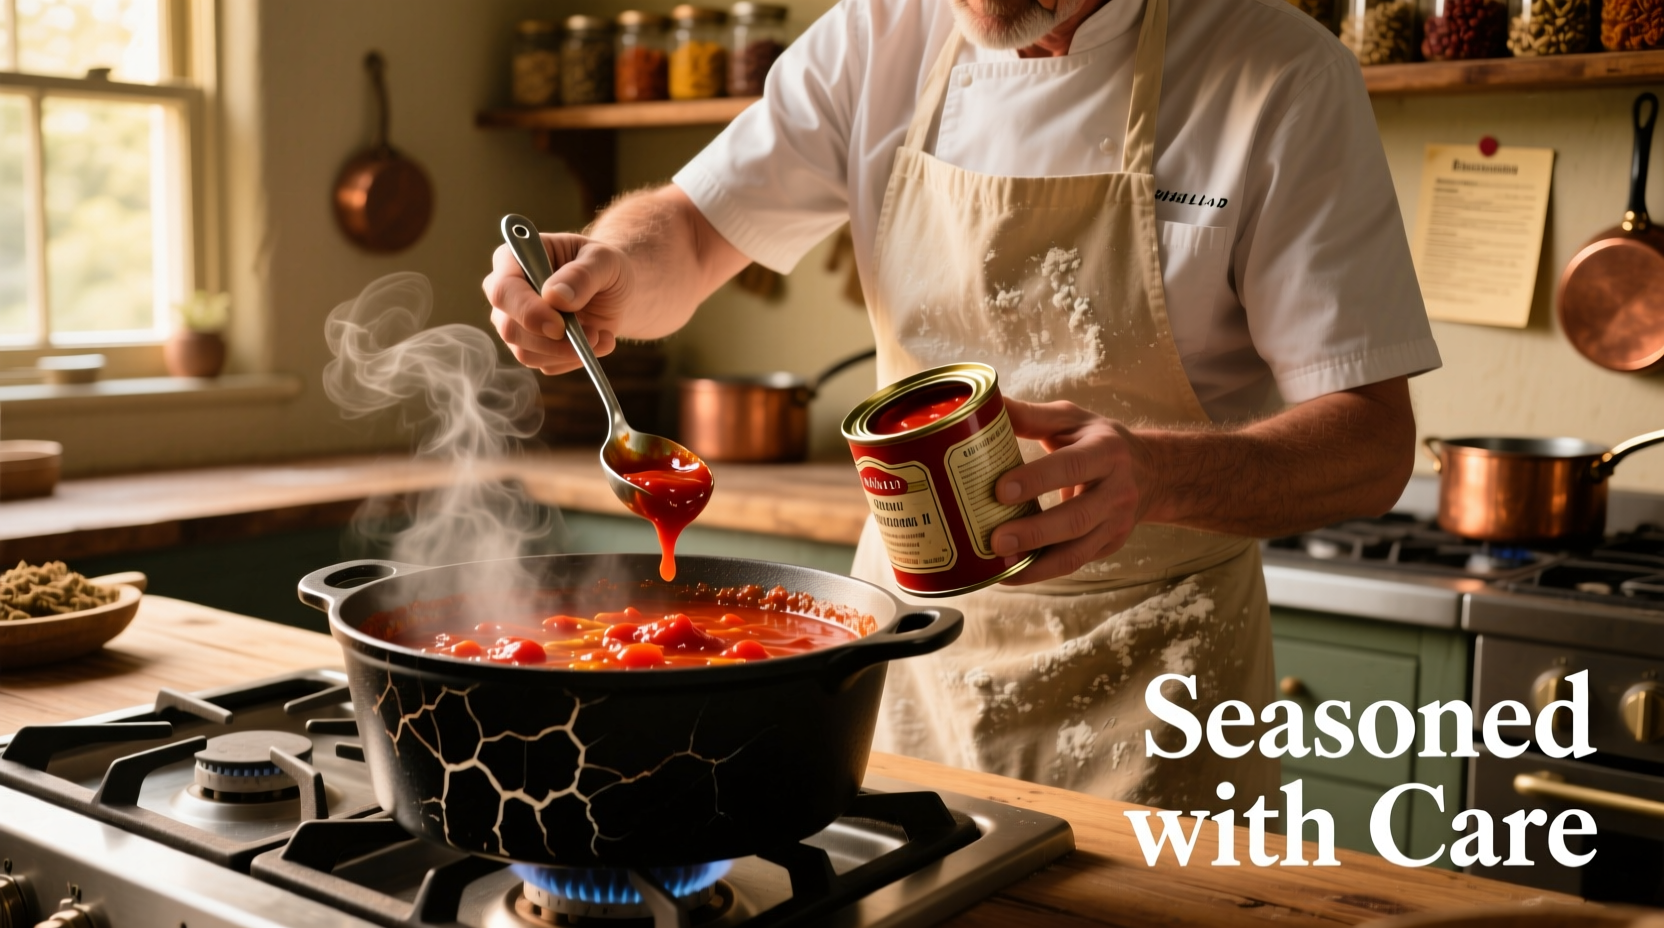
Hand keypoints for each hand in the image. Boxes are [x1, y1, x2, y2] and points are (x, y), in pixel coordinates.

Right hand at [483, 233, 634, 374]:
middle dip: (551, 341)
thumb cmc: (605, 266)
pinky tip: (599, 341)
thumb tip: (554, 297)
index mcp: (514, 260)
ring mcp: (516, 323)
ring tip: (601, 335)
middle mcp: (508, 294)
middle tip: (592, 335)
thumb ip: (581, 274)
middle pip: (509, 328)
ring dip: (568, 352)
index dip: (527, 311)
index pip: (503, 289)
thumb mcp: (603, 259)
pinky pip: (545, 364)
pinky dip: (576, 359)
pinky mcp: (532, 347)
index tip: (559, 326)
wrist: (618, 291)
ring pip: (525, 352)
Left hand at [991, 399, 1153, 584]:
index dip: (1036, 480)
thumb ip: (1030, 416)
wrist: (1151, 472)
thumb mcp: (1072, 419)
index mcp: (1105, 451)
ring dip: (1035, 564)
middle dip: (1035, 532)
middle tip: (995, 540)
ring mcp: (1115, 523)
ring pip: (1077, 552)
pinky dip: (1040, 572)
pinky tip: (1010, 573)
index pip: (1072, 465)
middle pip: (1076, 518)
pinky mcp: (1109, 546)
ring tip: (998, 565)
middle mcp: (1116, 490)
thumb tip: (986, 406)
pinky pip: (1073, 563)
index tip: (999, 490)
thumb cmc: (1097, 441)